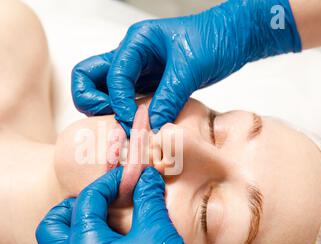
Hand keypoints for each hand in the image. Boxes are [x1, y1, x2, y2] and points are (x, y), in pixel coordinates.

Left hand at [36, 167, 208, 243]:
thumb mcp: (157, 233)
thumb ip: (148, 199)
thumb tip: (146, 176)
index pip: (86, 201)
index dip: (109, 181)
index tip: (129, 175)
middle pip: (52, 226)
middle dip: (72, 205)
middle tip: (99, 197)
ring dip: (77, 224)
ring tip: (106, 214)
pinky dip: (87, 241)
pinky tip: (114, 236)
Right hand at [72, 0, 300, 133]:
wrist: (232, 39)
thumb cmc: (214, 40)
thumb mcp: (190, 68)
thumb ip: (169, 97)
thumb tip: (151, 127)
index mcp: (136, 43)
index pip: (113, 76)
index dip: (119, 102)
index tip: (131, 121)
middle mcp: (130, 57)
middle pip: (88, 77)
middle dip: (92, 101)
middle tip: (113, 119)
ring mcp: (136, 72)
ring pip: (102, 90)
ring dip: (106, 110)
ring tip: (124, 126)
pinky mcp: (147, 86)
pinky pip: (125, 101)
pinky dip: (125, 115)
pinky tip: (139, 126)